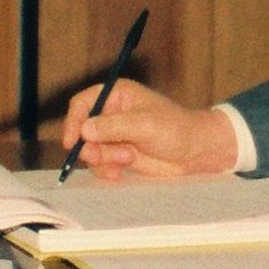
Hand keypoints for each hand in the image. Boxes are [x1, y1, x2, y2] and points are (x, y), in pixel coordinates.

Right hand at [58, 77, 236, 180]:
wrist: (196, 152)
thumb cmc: (176, 129)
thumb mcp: (145, 125)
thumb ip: (114, 126)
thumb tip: (84, 130)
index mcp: (117, 96)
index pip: (82, 104)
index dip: (73, 121)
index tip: (72, 141)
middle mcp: (111, 114)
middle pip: (82, 131)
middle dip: (91, 147)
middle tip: (104, 157)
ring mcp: (114, 136)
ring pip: (90, 150)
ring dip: (103, 159)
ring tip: (127, 160)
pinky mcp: (118, 155)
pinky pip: (100, 164)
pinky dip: (107, 170)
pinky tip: (121, 172)